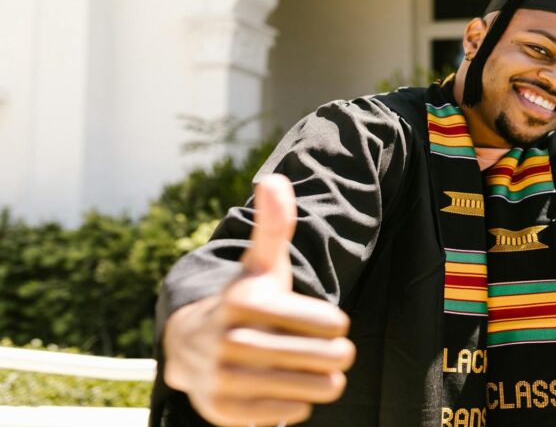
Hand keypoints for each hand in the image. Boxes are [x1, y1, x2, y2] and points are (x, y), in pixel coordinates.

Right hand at [163, 174, 354, 425]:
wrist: (189, 346)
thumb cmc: (244, 301)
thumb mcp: (260, 264)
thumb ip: (274, 226)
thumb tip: (274, 179)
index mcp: (246, 301)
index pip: (327, 323)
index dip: (335, 324)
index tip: (332, 323)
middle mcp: (229, 340)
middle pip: (322, 358)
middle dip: (336, 356)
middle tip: (338, 353)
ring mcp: (223, 378)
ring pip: (309, 389)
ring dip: (323, 382)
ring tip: (321, 374)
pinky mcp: (222, 410)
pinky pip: (285, 413)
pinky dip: (297, 404)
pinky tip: (291, 390)